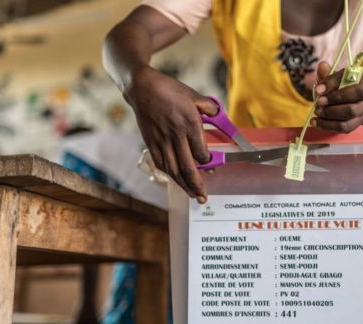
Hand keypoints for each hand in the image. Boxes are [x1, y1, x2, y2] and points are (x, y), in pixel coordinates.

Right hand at [125, 66, 217, 203]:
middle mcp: (176, 135)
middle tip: (203, 197)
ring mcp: (162, 140)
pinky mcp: (151, 142)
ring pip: (174, 170)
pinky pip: (161, 163)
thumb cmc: (170, 90)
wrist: (143, 88)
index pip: (201, 153)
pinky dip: (170, 175)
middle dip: (197, 185)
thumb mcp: (194, 95)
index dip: (208, 164)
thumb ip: (209, 108)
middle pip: (188, 167)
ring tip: (192, 195)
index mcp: (189, 123)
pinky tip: (176, 182)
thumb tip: (219, 115)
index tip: (212, 167)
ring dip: (183, 185)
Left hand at [311, 61, 362, 132]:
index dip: (332, 84)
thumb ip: (326, 73)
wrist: (346, 103)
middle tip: (318, 102)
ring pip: (349, 113)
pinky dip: (327, 125)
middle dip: (333, 100)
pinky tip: (316, 122)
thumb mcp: (330, 79)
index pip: (349, 79)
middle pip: (354, 96)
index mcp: (360, 79)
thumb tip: (322, 65)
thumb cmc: (336, 88)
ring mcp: (362, 110)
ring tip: (316, 112)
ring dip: (330, 114)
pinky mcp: (355, 123)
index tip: (318, 89)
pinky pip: (344, 127)